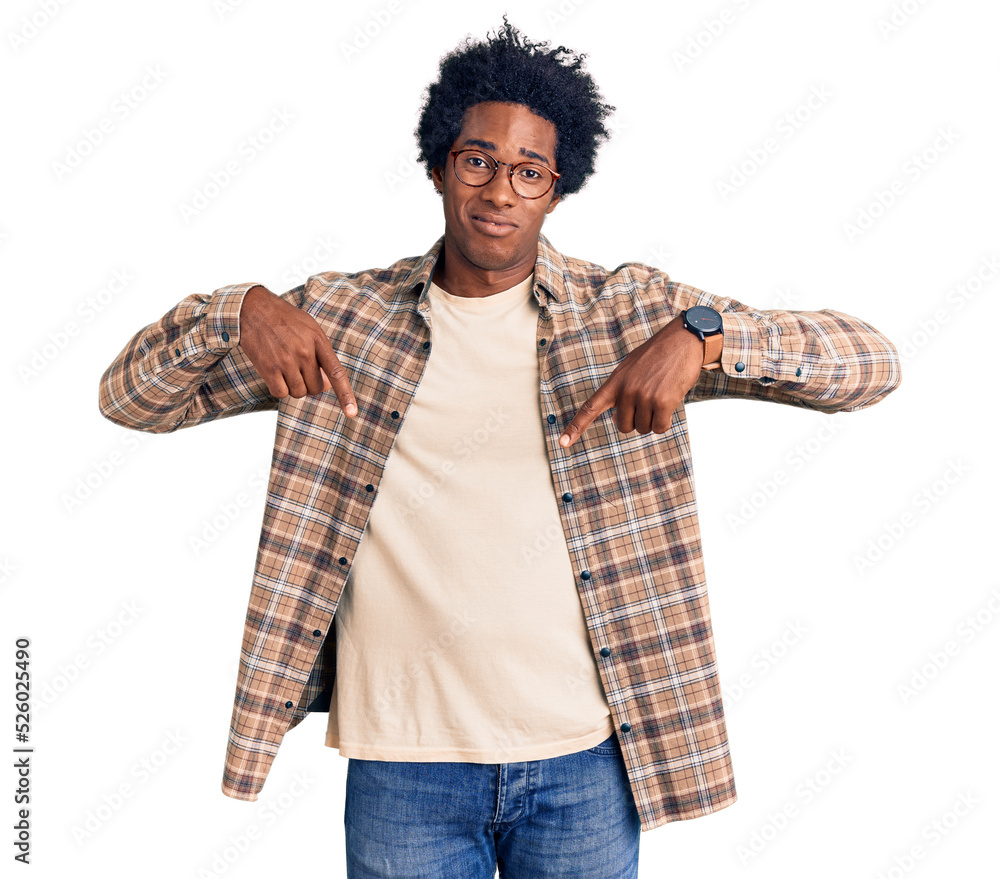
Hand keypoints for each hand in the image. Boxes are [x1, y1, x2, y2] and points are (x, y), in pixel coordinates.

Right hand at [238, 285, 357, 413]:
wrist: (254, 309)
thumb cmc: (286, 320)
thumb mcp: (311, 328)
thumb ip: (322, 354)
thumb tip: (328, 385)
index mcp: (318, 341)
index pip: (336, 373)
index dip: (345, 395)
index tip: (352, 413)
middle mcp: (304, 352)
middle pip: (316, 388)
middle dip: (310, 385)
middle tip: (300, 371)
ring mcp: (286, 361)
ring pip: (298, 393)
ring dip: (294, 387)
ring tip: (286, 368)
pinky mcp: (268, 368)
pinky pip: (281, 393)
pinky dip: (280, 389)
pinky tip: (276, 375)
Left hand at [559, 316, 703, 446]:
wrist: (683, 340)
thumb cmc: (658, 355)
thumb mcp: (631, 369)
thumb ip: (621, 390)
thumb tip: (620, 419)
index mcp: (614, 382)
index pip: (590, 408)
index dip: (575, 427)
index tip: (562, 444)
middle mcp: (625, 390)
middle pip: (624, 427)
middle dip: (636, 420)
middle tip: (648, 400)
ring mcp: (643, 396)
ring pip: (643, 428)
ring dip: (653, 419)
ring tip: (661, 395)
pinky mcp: (662, 402)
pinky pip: (659, 428)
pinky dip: (665, 422)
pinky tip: (670, 403)